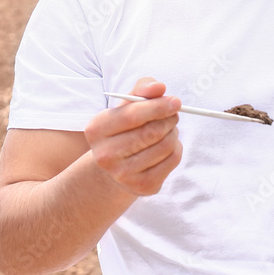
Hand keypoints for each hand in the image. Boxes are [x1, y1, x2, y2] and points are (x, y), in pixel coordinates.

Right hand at [84, 77, 182, 196]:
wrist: (114, 167)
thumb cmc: (125, 128)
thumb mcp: (127, 105)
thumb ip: (142, 90)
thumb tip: (159, 88)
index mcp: (97, 129)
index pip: (132, 116)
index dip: (157, 107)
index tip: (175, 101)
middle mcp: (105, 155)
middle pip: (150, 133)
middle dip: (169, 119)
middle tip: (174, 114)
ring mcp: (122, 174)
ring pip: (165, 146)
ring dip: (173, 133)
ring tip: (167, 130)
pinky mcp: (142, 186)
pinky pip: (172, 160)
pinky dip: (176, 148)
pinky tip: (166, 146)